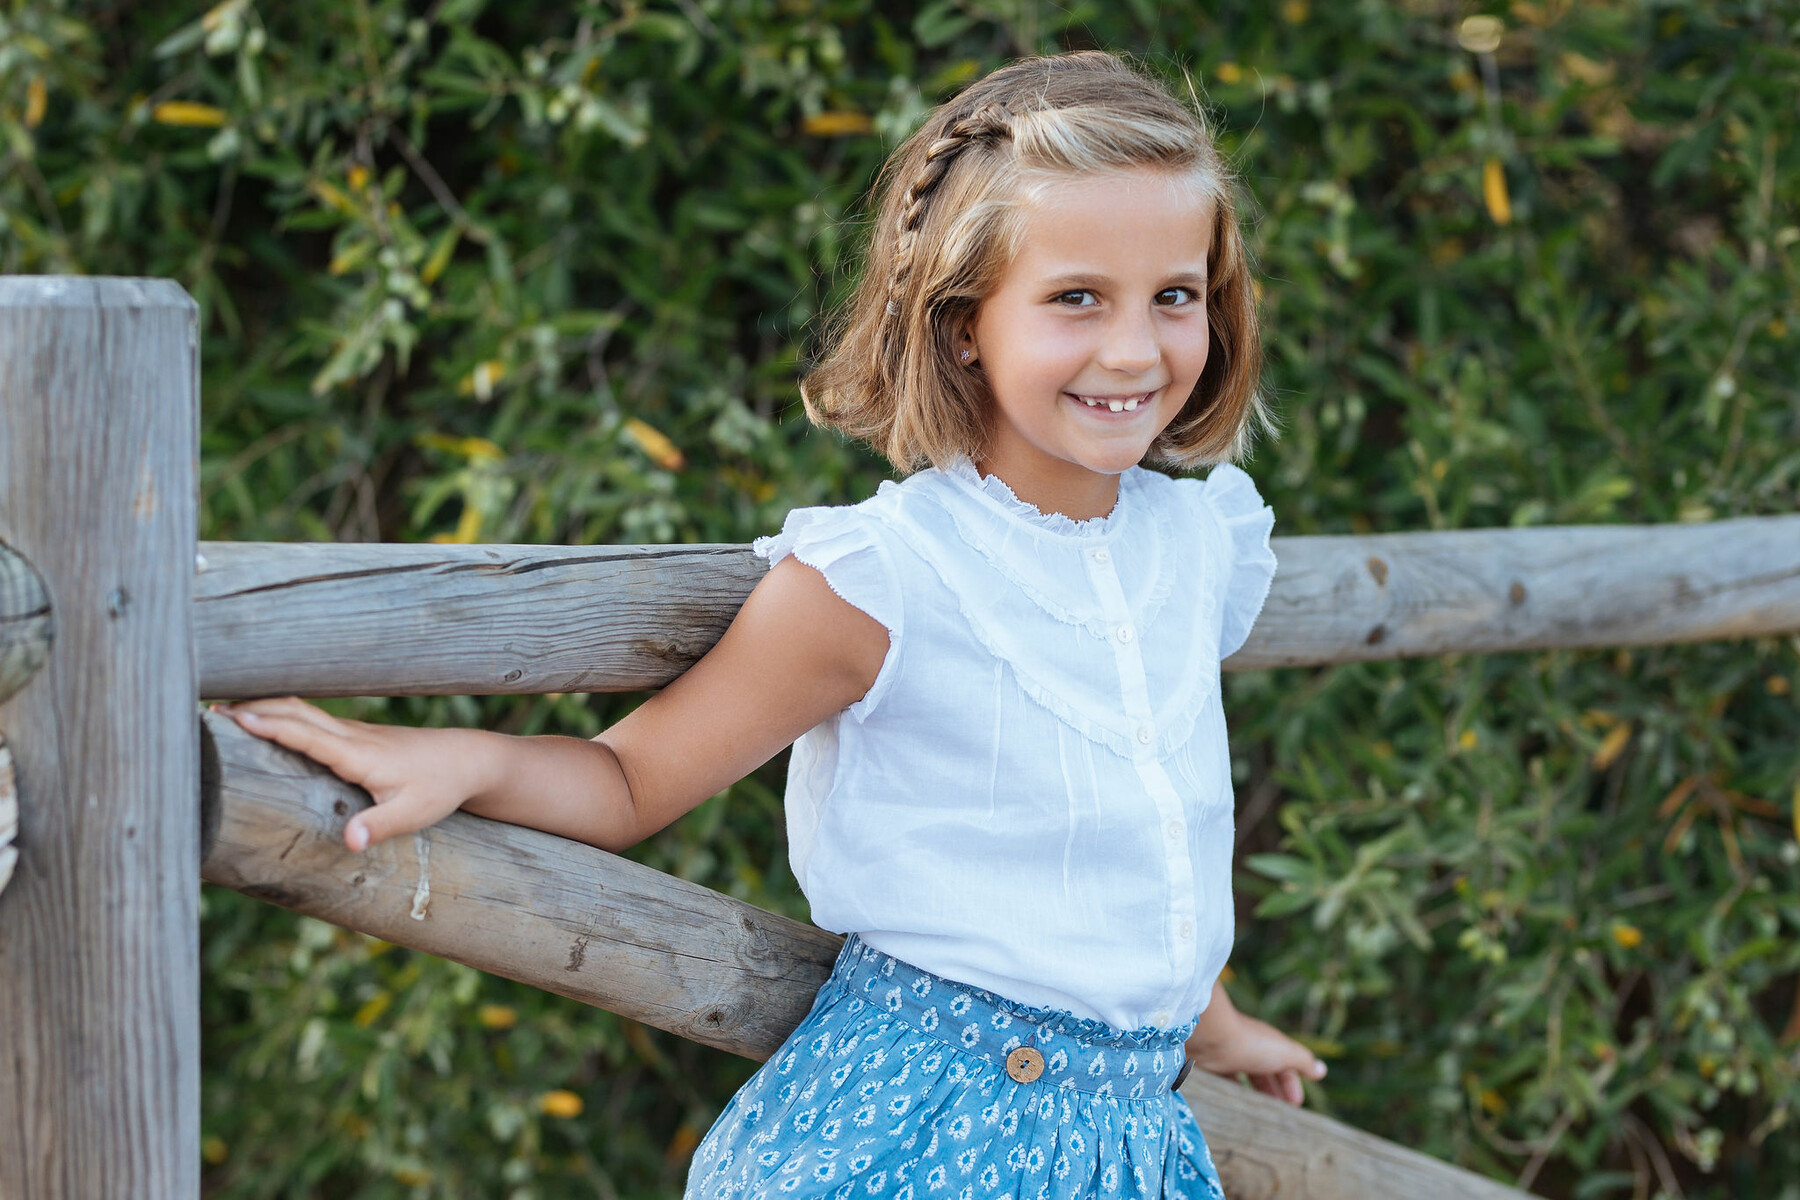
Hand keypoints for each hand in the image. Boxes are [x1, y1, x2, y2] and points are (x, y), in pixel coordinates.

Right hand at [213, 697, 498, 852]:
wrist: (468, 761)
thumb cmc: (439, 787)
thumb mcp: (413, 814)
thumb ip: (379, 827)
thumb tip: (349, 842)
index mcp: (356, 753)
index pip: (304, 734)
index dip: (267, 725)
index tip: (231, 717)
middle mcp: (350, 735)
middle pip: (294, 713)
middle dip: (253, 708)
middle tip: (207, 710)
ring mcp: (352, 732)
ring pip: (301, 710)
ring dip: (264, 705)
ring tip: (222, 709)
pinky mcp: (356, 736)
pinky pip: (311, 718)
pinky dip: (282, 713)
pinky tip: (265, 718)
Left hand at [1184, 981, 1326, 1105]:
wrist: (1209, 1036)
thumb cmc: (1250, 1044)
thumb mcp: (1284, 1052)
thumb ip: (1303, 1061)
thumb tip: (1322, 1070)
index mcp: (1268, 1043)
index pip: (1284, 1063)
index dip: (1291, 1083)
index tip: (1295, 1104)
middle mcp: (1248, 1047)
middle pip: (1264, 1071)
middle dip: (1274, 1091)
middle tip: (1279, 1114)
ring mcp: (1228, 1056)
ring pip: (1243, 1077)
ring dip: (1253, 1094)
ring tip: (1259, 1114)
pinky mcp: (1210, 1065)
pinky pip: (1224, 1082)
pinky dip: (1233, 1094)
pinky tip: (1234, 1107)